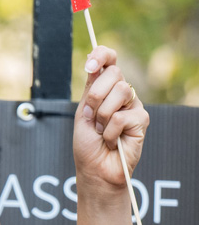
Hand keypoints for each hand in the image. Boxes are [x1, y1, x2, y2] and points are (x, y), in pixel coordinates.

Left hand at [73, 46, 148, 195]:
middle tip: (91, 117)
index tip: (90, 64)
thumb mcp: (82, 113)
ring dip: (101, 116)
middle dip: (95, 96)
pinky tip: (112, 140)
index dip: (102, 55)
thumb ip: (90, 90)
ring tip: (101, 131)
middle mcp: (122, 94)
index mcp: (105, 89)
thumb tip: (94, 63)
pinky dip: (109, 132)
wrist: (95, 169)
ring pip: (120, 91)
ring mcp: (134, 105)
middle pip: (114, 74)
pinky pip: (121, 116)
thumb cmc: (87, 144)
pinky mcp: (142, 120)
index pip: (110, 61)